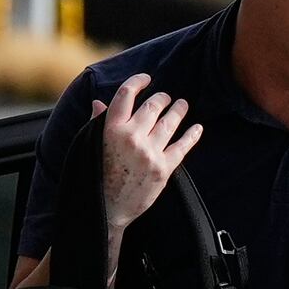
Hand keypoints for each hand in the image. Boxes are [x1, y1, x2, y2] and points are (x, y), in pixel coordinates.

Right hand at [92, 73, 199, 237]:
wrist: (105, 209)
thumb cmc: (96, 176)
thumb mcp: (91, 146)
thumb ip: (98, 123)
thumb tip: (99, 102)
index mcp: (111, 129)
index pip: (126, 95)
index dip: (138, 82)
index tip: (147, 79)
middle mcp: (132, 137)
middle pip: (153, 106)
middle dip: (162, 98)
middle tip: (166, 97)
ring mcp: (149, 152)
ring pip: (170, 122)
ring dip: (178, 110)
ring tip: (182, 105)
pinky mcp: (163, 168)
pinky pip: (182, 146)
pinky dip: (192, 135)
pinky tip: (197, 128)